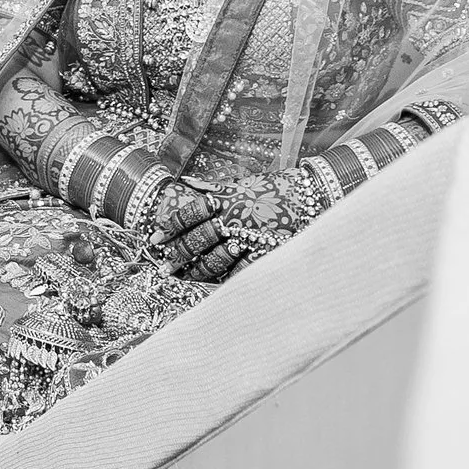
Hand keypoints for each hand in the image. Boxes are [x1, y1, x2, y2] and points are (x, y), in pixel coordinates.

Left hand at [149, 173, 292, 281]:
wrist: (314, 195)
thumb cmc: (279, 187)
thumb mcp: (245, 183)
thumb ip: (216, 187)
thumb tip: (189, 184)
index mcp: (226, 201)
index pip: (189, 214)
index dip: (169, 227)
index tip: (154, 237)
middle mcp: (234, 221)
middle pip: (197, 241)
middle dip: (176, 254)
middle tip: (163, 265)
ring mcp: (249, 240)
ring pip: (213, 260)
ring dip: (195, 270)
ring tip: (181, 276)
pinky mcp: (264, 254)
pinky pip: (238, 272)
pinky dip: (224, 279)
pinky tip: (213, 285)